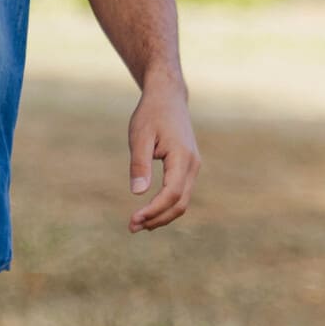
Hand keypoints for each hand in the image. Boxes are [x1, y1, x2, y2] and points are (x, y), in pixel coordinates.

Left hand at [126, 72, 199, 231]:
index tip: (133, 220)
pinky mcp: (187, 167)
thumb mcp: (139, 136)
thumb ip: (139, 164)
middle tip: (131, 228)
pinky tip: (148, 212)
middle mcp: (192, 165)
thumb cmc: (151, 114)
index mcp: (182, 158)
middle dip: (157, 219)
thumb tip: (138, 193)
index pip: (171, 194)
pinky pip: (180, 193)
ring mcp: (193, 167)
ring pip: (182, 201)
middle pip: (179, 203)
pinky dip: (166, 206)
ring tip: (137, 224)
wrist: (168, 97)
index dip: (153, 210)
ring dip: (161, 215)